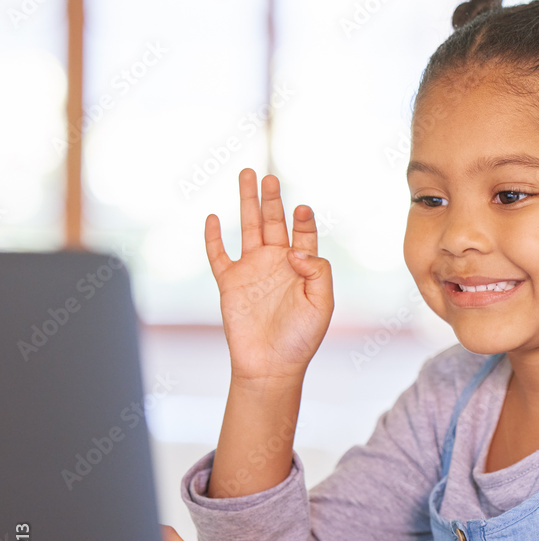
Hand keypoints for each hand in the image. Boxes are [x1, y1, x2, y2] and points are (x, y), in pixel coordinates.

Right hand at [206, 169, 333, 385]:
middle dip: (272, 199)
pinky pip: (218, 255)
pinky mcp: (230, 283)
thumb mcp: (322, 304)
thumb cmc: (301, 338)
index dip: (303, 220)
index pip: (303, 234)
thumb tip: (293, 250)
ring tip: (247, 175)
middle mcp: (276, 264)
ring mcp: (252, 271)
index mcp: (302, 268)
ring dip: (247, 203)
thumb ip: (317, 272)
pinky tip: (214, 218)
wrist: (271, 365)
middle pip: (274, 222)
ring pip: (248, 228)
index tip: (302, 210)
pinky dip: (214, 237)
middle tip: (269, 177)